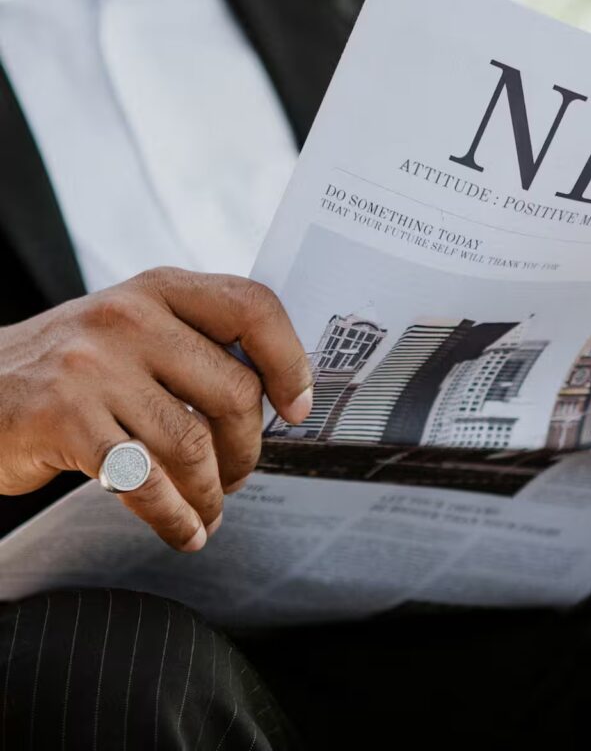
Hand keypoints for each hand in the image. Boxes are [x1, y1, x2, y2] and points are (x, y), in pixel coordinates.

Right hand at [0, 268, 311, 551]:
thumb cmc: (67, 367)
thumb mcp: (128, 328)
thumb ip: (191, 344)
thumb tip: (273, 395)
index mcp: (157, 289)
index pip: (252, 306)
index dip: (289, 360)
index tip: (296, 407)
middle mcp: (129, 318)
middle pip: (233, 391)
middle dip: (247, 449)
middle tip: (240, 476)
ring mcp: (94, 367)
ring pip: (192, 445)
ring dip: (211, 493)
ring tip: (209, 510)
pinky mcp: (65, 421)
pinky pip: (145, 483)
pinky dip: (174, 517)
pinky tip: (183, 530)